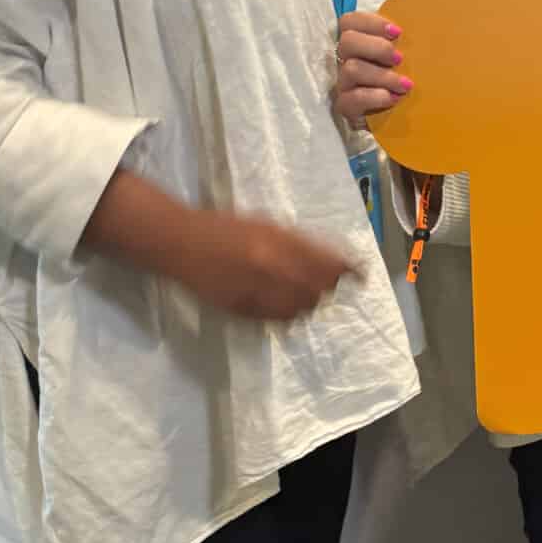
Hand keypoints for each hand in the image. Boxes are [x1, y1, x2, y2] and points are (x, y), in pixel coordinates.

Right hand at [170, 210, 356, 320]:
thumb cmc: (223, 227)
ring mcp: (255, 288)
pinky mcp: (240, 308)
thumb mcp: (265, 224)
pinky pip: (276, 319)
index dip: (348, 269)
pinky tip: (288, 309)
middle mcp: (271, 265)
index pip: (327, 260)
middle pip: (318, 288)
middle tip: (331, 287)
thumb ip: (297, 241)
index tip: (361, 274)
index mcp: (279, 239)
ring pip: (300, 307)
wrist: (180, 241)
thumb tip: (332, 258)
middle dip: (328, 288)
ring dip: (310, 303)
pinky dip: (288, 316)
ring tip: (309, 298)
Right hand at [334, 10, 409, 124]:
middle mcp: (347, 59)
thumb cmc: (406, 75)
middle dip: (376, 47)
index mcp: (360, 41)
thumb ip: (404, 22)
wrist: (405, 115)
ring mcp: (344, 83)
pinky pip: (351, 98)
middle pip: (347, 41)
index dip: (370, 22)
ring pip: (351, 69)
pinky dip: (375, 96)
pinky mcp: (346, 106)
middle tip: (400, 58)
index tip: (398, 32)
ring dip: (382, 75)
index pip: (349, 21)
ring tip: (406, 84)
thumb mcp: (409, 49)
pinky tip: (394, 98)